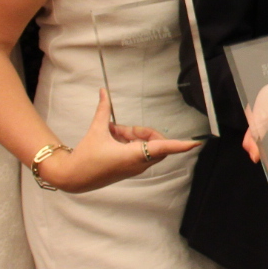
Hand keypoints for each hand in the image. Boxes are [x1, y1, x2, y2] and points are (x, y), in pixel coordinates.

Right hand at [37, 89, 200, 192]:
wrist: (73, 177)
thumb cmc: (86, 156)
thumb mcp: (96, 130)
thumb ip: (103, 110)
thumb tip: (103, 91)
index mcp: (133, 155)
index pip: (163, 148)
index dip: (180, 145)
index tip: (195, 143)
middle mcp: (138, 164)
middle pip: (156, 142)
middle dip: (144, 132)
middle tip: (122, 129)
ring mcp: (136, 168)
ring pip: (147, 146)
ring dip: (133, 136)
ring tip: (112, 133)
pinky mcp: (131, 169)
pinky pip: (140, 152)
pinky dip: (130, 143)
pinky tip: (113, 139)